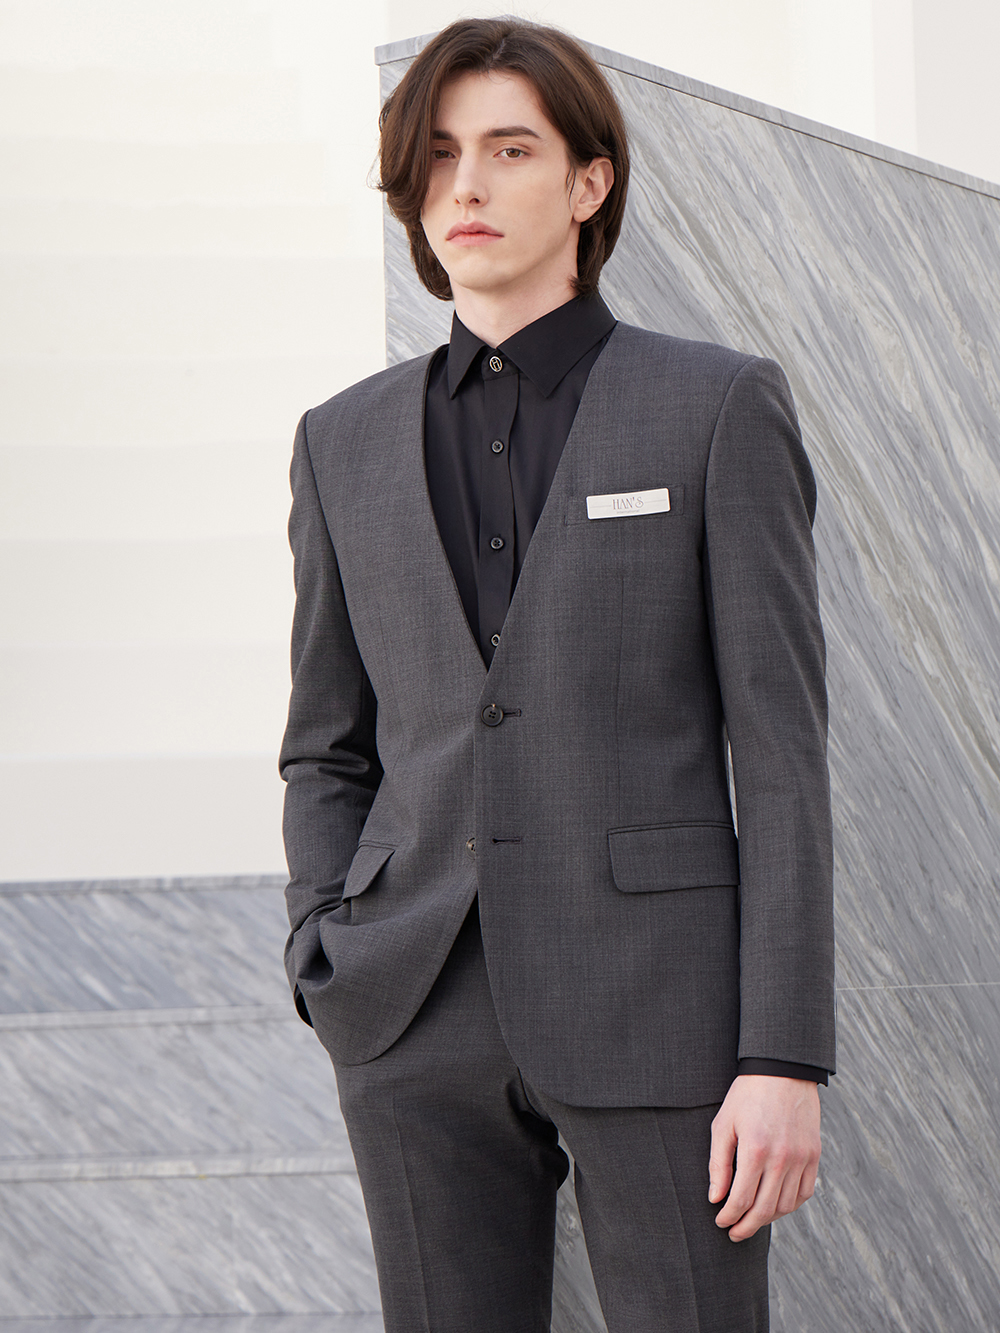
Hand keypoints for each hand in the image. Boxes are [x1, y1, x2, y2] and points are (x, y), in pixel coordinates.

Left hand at [708, 1074, 820, 1240]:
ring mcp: (801, 1159)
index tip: (720, 1221)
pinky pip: (804, 1193)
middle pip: (764, 1210)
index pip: (740, 1200)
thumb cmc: (747, 1096)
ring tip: (752, 1218)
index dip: (728, 1217)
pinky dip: (790, 1205)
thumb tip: (715, 1198)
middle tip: (734, 1233)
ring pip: (786, 1206)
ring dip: (767, 1218)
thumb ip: (718, 1164)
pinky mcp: (814, 1156)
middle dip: (746, 1227)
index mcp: (755, 1151)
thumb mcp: (724, 1124)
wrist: (782, 1072)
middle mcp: (782, 1159)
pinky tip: (775, 1204)